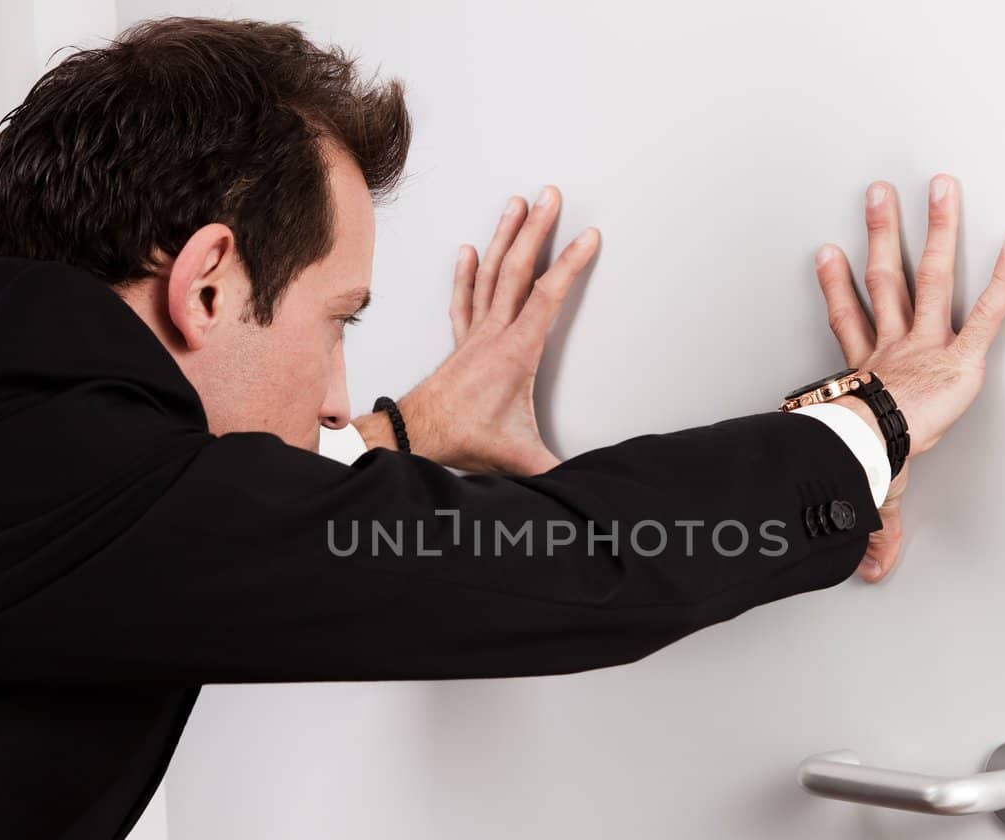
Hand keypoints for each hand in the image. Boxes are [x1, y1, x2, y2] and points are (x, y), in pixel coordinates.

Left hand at [357, 186, 599, 473]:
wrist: (416, 436)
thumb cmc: (464, 439)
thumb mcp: (522, 457)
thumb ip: (559, 469)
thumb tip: (586, 480)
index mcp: (516, 352)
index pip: (548, 297)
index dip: (570, 264)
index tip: (589, 237)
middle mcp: (494, 334)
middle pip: (517, 269)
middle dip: (537, 229)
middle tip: (551, 195)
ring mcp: (475, 334)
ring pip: (490, 273)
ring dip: (504, 236)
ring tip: (516, 204)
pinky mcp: (460, 342)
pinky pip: (463, 297)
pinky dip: (465, 272)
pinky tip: (468, 249)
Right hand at [814, 174, 1004, 582]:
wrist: (869, 447)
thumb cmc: (860, 460)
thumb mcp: (867, 488)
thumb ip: (878, 524)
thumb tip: (873, 571)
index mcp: (866, 374)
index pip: (850, 322)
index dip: (838, 288)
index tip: (828, 254)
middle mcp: (894, 347)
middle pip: (886, 280)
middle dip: (884, 234)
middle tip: (881, 194)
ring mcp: (926, 343)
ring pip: (929, 275)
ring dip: (935, 229)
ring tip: (940, 187)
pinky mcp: (961, 353)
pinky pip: (987, 311)